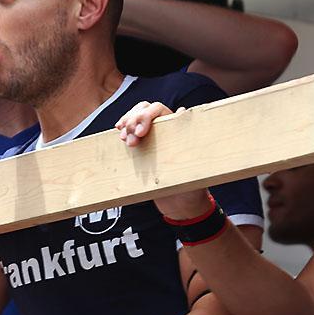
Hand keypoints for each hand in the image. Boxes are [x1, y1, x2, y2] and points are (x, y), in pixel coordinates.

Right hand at [115, 101, 213, 219]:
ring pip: (134, 118)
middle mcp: (164, 129)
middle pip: (143, 109)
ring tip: (125, 141)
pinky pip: (130, 132)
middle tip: (130, 142)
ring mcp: (152, 137)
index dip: (145, 116)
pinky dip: (122, 130)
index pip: (157, 109)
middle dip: (133, 120)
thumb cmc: (192, 186)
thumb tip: (182, 113)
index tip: (140, 133)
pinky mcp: (142, 148)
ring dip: (126, 126)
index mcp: (177, 129)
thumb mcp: (194, 167)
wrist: (181, 205)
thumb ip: (189, 143)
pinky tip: (119, 135)